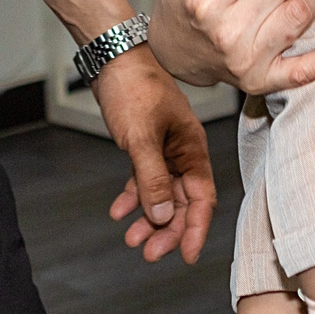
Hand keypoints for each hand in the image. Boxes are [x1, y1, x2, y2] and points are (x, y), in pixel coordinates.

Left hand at [93, 47, 217, 263]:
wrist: (113, 57)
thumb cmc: (134, 87)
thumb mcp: (142, 137)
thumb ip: (152, 178)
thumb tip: (160, 216)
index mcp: (192, 148)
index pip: (201, 198)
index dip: (195, 229)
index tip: (186, 256)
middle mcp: (183, 151)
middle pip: (181, 201)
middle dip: (166, 229)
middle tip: (148, 252)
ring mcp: (164, 149)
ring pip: (161, 194)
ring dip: (148, 218)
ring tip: (131, 238)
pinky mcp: (146, 145)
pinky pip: (144, 180)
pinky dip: (133, 197)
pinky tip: (118, 210)